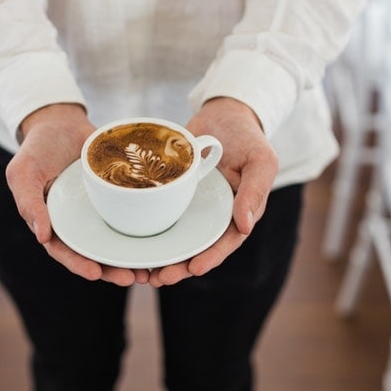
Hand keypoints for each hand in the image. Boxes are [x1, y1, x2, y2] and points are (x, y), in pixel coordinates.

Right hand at [5, 103, 146, 285]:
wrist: (61, 122)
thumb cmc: (36, 149)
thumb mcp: (22, 172)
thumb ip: (28, 203)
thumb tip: (42, 237)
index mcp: (54, 224)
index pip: (65, 251)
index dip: (79, 264)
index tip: (95, 273)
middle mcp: (78, 223)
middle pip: (95, 253)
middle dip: (113, 269)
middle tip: (132, 277)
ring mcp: (100, 211)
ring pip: (117, 240)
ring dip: (132, 257)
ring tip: (151, 270)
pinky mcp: (118, 196)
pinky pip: (132, 215)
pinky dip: (145, 229)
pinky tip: (161, 237)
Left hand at [148, 96, 278, 286]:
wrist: (223, 113)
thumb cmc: (248, 137)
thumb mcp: (261, 160)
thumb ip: (255, 191)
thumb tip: (245, 225)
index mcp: (237, 213)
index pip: (225, 242)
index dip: (210, 258)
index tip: (193, 269)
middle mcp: (213, 215)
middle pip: (196, 247)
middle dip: (179, 266)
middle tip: (159, 278)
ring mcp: (191, 205)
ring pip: (175, 236)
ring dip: (161, 255)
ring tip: (142, 271)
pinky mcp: (172, 193)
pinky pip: (158, 213)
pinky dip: (146, 228)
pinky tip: (130, 240)